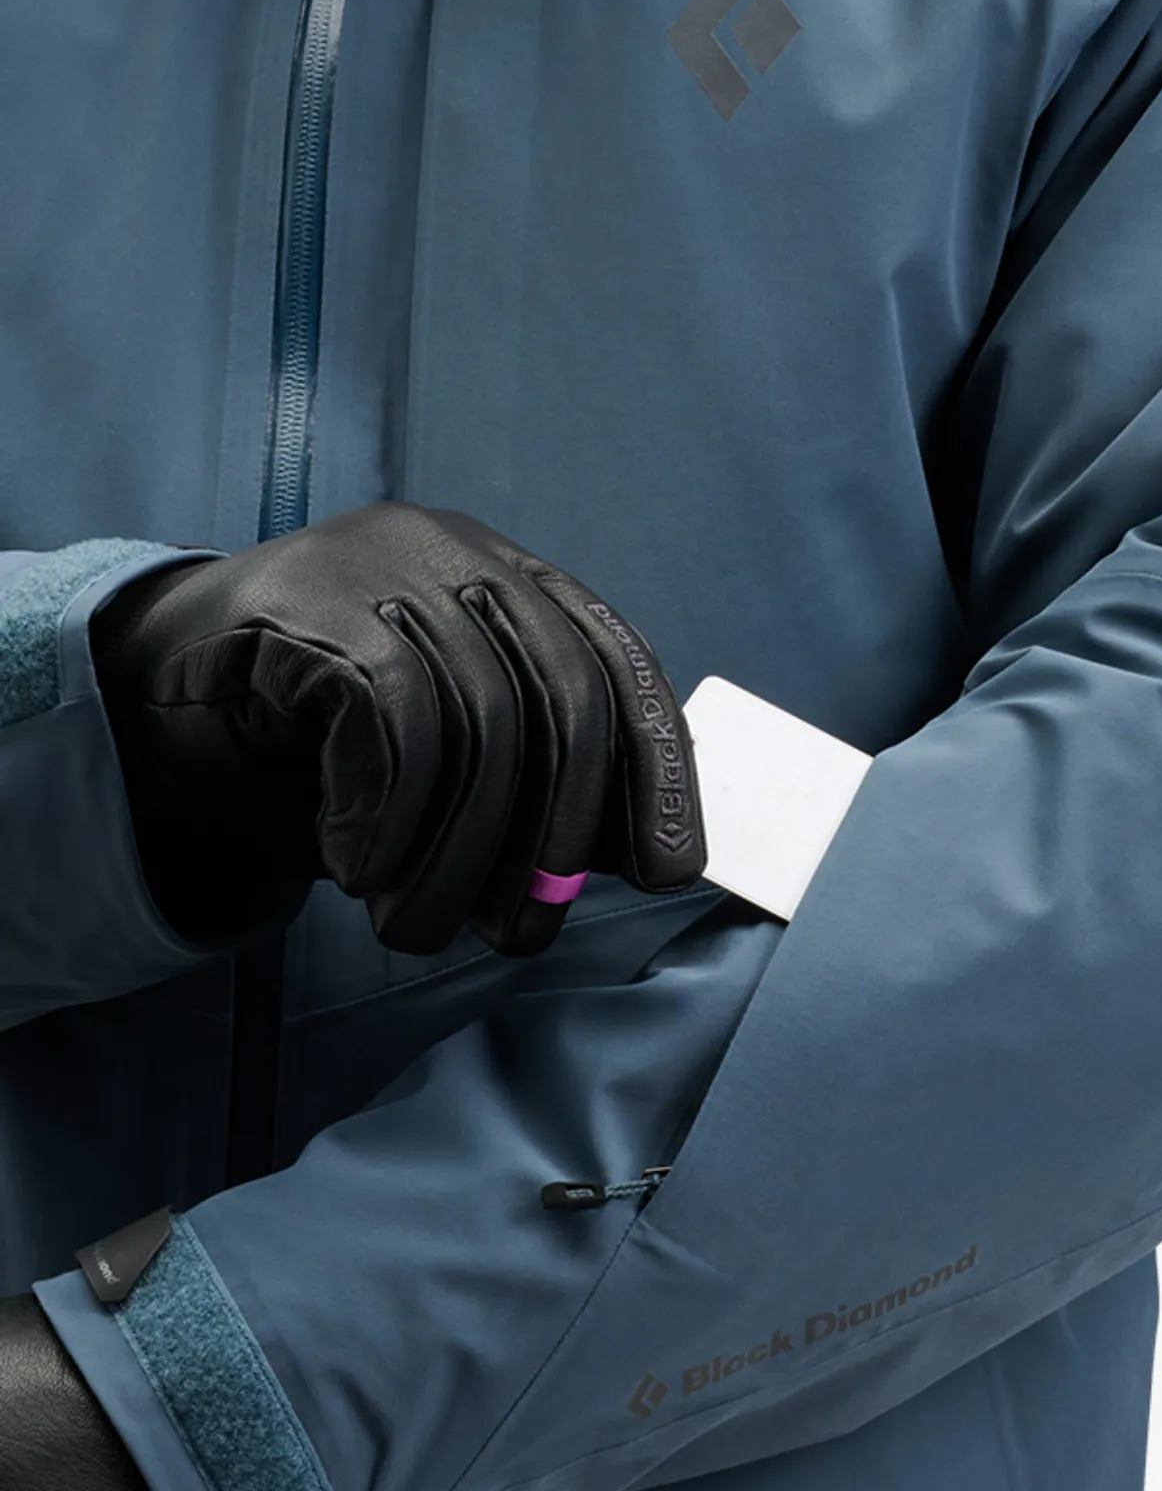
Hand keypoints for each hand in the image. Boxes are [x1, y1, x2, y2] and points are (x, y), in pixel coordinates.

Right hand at [90, 503, 704, 954]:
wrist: (160, 703)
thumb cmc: (324, 748)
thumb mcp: (446, 765)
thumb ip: (534, 786)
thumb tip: (638, 856)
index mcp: (513, 583)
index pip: (621, 663)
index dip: (658, 770)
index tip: (671, 872)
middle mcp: (460, 555)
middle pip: (564, 697)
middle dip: (555, 838)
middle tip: (518, 936)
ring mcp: (382, 563)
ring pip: (480, 720)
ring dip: (457, 856)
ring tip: (416, 926)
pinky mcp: (304, 597)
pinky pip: (390, 718)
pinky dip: (388, 817)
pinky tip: (358, 868)